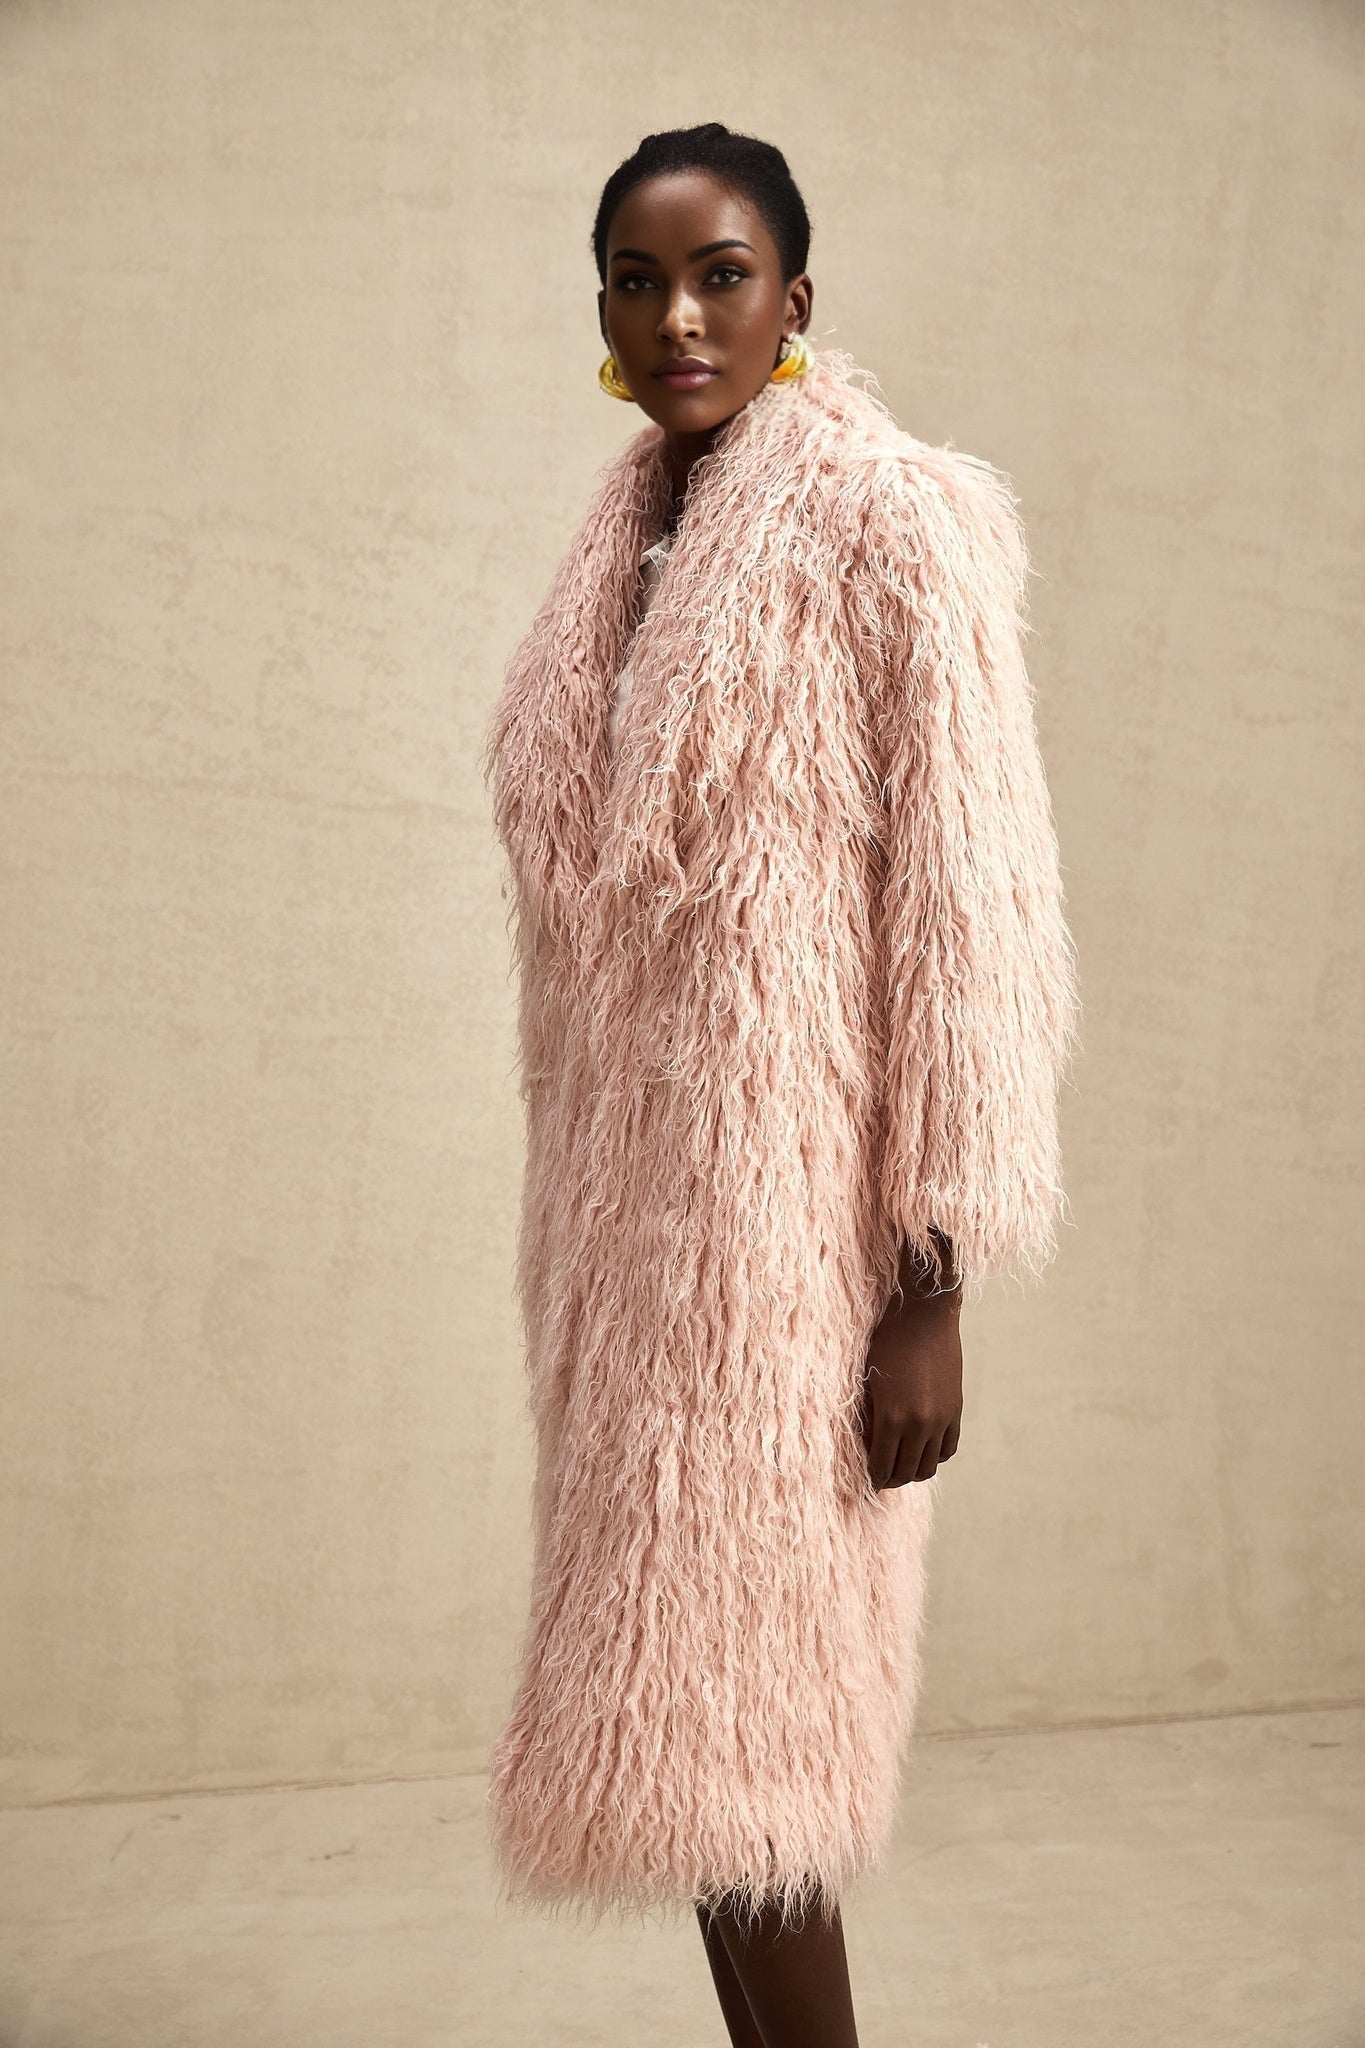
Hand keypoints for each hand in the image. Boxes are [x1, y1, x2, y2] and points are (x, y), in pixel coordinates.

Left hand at [860, 1232, 962, 1488]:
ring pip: (930, 1467)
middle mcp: (920, 1423)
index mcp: (892, 1416)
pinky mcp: (956, 1410)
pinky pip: (948, 1449)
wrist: (925, 1314)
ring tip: (902, 1466)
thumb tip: (867, 1443)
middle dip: (891, 1479)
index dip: (872, 1477)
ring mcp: (941, 1419)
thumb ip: (869, 1415)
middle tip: (881, 1476)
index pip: (881, 1466)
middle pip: (906, 1473)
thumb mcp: (869, 1377)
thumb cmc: (888, 1340)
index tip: (866, 1477)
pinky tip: (923, 1449)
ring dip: (914, 1472)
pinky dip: (935, 1455)